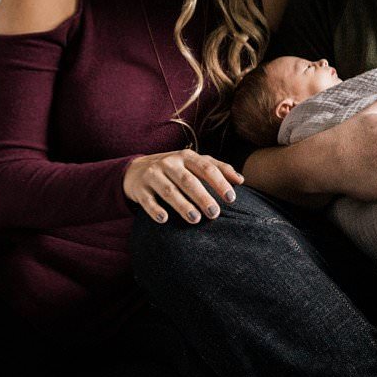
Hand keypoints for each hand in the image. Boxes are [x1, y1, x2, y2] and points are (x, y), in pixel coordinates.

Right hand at [124, 150, 242, 224]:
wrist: (135, 170)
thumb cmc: (173, 169)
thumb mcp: (193, 164)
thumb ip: (217, 168)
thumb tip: (241, 180)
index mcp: (186, 157)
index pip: (206, 168)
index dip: (219, 183)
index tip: (231, 199)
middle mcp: (169, 163)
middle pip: (188, 180)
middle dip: (202, 197)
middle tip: (215, 214)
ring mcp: (153, 175)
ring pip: (169, 191)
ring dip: (182, 205)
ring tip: (195, 219)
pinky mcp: (139, 189)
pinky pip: (147, 201)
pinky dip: (155, 210)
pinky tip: (164, 219)